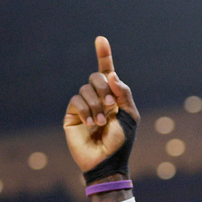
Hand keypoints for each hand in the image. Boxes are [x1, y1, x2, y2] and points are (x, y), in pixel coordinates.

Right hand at [63, 36, 140, 174]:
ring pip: (86, 88)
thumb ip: (124, 95)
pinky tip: (91, 123)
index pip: (108, 73)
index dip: (104, 55)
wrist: (106, 161)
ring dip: (96, 104)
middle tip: (110, 105)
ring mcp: (84, 105)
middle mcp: (98, 98)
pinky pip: (76, 100)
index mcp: (114, 97)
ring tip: (102, 122)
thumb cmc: (121, 142)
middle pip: (96, 77)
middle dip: (104, 87)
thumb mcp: (130, 117)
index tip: (101, 39)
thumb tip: (112, 75)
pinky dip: (85, 110)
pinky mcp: (72, 114)